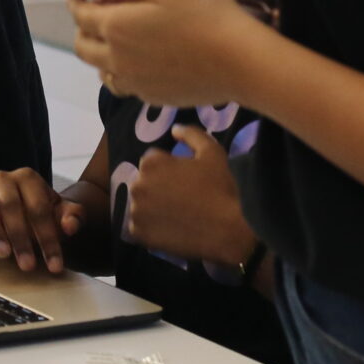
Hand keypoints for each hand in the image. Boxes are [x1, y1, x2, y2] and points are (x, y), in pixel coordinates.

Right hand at [0, 168, 100, 274]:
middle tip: (28, 264)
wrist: (23, 208)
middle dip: (20, 237)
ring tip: (3, 254)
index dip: (48, 237)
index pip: (39, 207)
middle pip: (10, 205)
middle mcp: (3, 179)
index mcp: (28, 178)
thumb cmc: (43, 212)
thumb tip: (70, 225)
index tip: (54, 263)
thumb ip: (73, 216)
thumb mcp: (63, 213)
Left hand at [66, 0, 256, 106]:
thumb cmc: (206, 15)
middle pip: (84, 48)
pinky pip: (126, 85)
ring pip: (103, 71)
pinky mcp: (154, 97)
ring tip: (114, 41)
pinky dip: (121, 73)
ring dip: (100, 54)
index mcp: (116, 27)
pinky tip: (137, 64)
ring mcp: (136, 82)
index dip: (76, 3)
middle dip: (82, 30)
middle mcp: (118, 59)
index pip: (82, 16)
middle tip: (94, 16)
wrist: (241, 62)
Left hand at [124, 126, 258, 268]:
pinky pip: (138, 227)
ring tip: (176, 216)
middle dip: (157, 187)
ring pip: (140, 205)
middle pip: (144, 183)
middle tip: (182, 199)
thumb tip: (174, 129)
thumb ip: (191, 134)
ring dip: (152, 208)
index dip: (169, 170)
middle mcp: (137, 185)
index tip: (185, 181)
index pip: (152, 162)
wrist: (227, 230)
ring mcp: (135, 211)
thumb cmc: (221, 188)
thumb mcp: (212, 152)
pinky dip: (150, 228)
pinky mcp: (138, 234)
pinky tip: (169, 229)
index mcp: (151, 163)